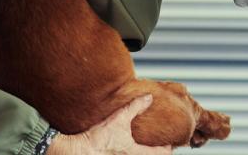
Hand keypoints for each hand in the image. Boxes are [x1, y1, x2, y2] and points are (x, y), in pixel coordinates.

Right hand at [50, 95, 172, 154]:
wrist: (77, 151)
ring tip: (144, 145)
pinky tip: (127, 147)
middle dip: (155, 152)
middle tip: (159, 144)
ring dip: (143, 152)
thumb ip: (134, 107)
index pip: (159, 154)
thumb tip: (148, 98)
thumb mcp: (118, 119)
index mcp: (135, 153)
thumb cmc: (97, 140)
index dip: (167, 148)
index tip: (170, 143)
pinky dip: (131, 152)